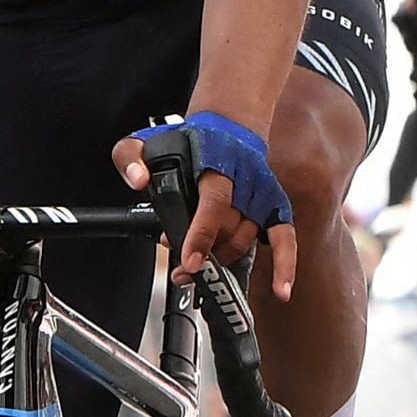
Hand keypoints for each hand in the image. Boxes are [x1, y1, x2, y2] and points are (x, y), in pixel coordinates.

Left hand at [114, 120, 298, 300]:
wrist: (228, 126)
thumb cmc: (187, 141)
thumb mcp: (146, 140)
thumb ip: (131, 156)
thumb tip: (138, 180)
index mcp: (216, 160)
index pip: (214, 202)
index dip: (202, 234)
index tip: (190, 260)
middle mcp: (244, 178)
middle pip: (227, 228)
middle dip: (202, 252)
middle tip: (180, 262)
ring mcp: (261, 194)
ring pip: (244, 240)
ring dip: (221, 260)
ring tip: (196, 265)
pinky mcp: (274, 206)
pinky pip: (285, 238)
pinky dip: (285, 265)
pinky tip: (281, 290)